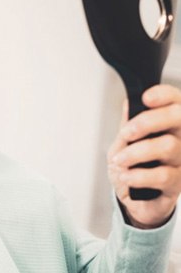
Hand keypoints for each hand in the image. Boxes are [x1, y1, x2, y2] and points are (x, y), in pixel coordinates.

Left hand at [108, 85, 180, 228]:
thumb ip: (128, 124)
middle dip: (147, 121)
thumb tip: (129, 103)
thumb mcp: (123, 142)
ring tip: (120, 160)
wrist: (132, 199)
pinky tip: (126, 176)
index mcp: (168, 125)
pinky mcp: (177, 184)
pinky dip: (137, 175)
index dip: (163, 95)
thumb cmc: (130, 166)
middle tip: (126, 133)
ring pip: (167, 146)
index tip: (145, 98)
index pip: (176, 100)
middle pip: (177, 117)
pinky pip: (162, 175)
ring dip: (136, 152)